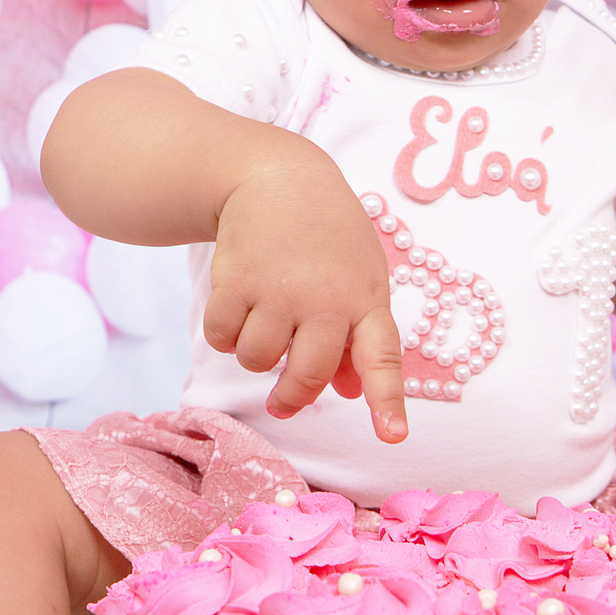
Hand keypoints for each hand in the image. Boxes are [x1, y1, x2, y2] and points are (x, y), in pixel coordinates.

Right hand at [204, 152, 407, 442]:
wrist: (278, 178)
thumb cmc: (328, 237)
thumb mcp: (359, 278)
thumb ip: (357, 337)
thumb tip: (348, 394)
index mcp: (366, 299)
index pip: (381, 359)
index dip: (386, 401)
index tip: (393, 437)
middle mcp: (325, 298)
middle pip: (307, 376)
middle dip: (292, 397)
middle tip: (283, 403)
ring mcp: (279, 290)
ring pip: (257, 361)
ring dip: (255, 354)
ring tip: (264, 323)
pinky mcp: (236, 281)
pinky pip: (222, 340)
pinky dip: (224, 335)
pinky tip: (237, 308)